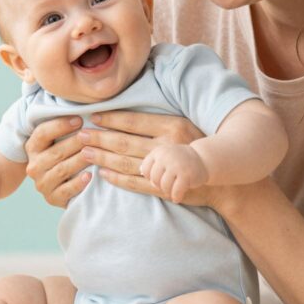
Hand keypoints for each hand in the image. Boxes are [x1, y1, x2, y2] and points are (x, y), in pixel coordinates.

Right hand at [24, 116, 92, 208]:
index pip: (43, 133)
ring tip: (95, 153)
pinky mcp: (53, 199)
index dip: (60, 125)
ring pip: (62, 170)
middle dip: (75, 143)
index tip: (79, 119)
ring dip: (79, 160)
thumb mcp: (58, 139)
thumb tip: (83, 109)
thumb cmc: (65, 154)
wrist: (59, 185)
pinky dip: (79, 183)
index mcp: (33, 147)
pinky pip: (66, 191)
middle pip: (55, 152)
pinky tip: (90, 175)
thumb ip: (66, 126)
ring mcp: (42, 184)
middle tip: (93, 136)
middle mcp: (34, 166)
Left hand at [78, 111, 210, 204]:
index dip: (112, 119)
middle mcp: (167, 146)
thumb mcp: (185, 126)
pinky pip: (135, 183)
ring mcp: (165, 169)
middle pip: (125, 141)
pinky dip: (117, 179)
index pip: (134, 121)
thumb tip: (129, 116)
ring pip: (126, 162)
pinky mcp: (164, 187)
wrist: (223, 179)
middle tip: (80, 135)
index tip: (93, 116)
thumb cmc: (201, 147)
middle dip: (100, 138)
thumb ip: (160, 122)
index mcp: (172, 126)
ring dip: (103, 157)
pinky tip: (103, 173)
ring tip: (85, 153)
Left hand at [139, 144, 207, 203]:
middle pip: (154, 179)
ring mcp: (176, 165)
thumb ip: (152, 163)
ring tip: (173, 191)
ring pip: (163, 186)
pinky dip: (176, 197)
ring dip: (168, 192)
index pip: (145, 169)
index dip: (150, 178)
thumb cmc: (181, 161)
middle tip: (168, 187)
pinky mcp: (186, 175)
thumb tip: (140, 172)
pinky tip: (178, 197)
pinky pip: (175, 192)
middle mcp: (166, 156)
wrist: (204, 159)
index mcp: (159, 151)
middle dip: (160, 186)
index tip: (159, 179)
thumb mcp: (165, 156)